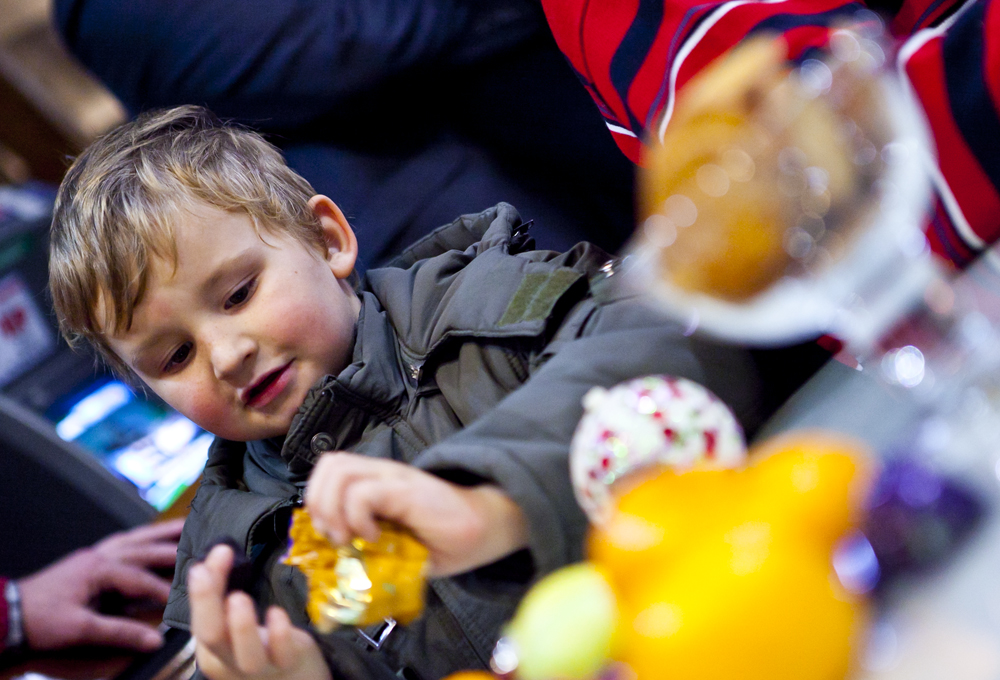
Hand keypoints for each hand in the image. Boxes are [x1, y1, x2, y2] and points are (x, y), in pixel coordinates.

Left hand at [18, 518, 183, 650]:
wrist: (8, 614)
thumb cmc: (41, 620)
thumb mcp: (81, 629)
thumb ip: (120, 632)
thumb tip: (153, 639)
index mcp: (99, 569)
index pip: (141, 578)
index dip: (164, 589)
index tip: (184, 599)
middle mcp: (99, 556)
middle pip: (143, 547)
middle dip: (173, 546)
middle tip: (200, 542)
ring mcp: (92, 555)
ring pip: (133, 538)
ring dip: (159, 533)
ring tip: (183, 526)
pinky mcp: (86, 560)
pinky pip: (120, 542)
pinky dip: (139, 538)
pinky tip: (146, 538)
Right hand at [188, 544, 329, 679]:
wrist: (295, 679)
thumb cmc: (262, 647)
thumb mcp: (238, 622)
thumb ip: (226, 592)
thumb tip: (219, 552)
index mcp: (214, 648)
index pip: (200, 619)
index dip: (202, 588)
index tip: (214, 552)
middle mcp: (231, 661)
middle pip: (212, 636)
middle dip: (206, 601)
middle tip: (202, 569)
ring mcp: (260, 668)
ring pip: (245, 654)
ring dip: (241, 626)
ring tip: (238, 597)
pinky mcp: (289, 664)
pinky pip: (282, 654)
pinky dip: (279, 635)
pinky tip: (277, 614)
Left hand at [305, 453, 527, 576]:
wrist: (487, 527)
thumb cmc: (445, 540)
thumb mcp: (397, 549)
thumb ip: (368, 550)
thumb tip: (337, 568)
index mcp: (376, 483)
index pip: (329, 471)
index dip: (318, 500)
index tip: (332, 534)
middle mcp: (381, 473)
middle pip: (329, 464)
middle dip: (318, 504)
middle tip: (337, 536)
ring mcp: (394, 477)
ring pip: (338, 471)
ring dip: (334, 509)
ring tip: (352, 536)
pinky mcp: (406, 489)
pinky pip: (363, 493)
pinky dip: (357, 517)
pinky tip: (375, 537)